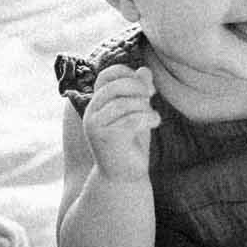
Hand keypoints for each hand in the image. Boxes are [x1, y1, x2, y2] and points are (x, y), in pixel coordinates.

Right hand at [80, 64, 158, 182]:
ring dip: (145, 107)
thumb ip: (139, 91)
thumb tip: (145, 69)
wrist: (123, 177)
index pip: (107, 75)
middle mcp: (91, 112)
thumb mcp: (137, 112)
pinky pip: (131, 119)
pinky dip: (148, 117)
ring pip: (125, 103)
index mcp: (96, 103)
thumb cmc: (131, 143)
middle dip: (139, 89)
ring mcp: (96, 126)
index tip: (145, 88)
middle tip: (150, 99)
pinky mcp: (106, 139)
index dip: (128, 74)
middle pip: (117, 86)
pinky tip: (155, 122)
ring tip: (153, 117)